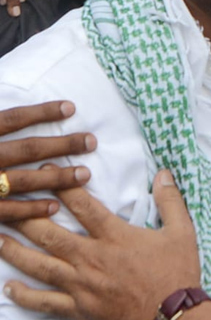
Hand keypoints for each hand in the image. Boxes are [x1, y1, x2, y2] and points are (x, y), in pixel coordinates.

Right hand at [0, 102, 95, 222]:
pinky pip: (7, 211)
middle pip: (27, 149)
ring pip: (22, 180)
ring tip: (86, 174)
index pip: (12, 119)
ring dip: (57, 178)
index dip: (41, 112)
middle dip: (62, 145)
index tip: (71, 108)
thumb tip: (18, 114)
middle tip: (92, 142)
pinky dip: (32, 209)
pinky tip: (56, 206)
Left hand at [0, 170, 201, 319]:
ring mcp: (82, 286)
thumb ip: (170, 201)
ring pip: (37, 265)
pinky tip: (9, 288)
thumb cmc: (179, 276)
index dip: (60, 184)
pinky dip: (23, 295)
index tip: (45, 170)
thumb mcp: (183, 233)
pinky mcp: (79, 310)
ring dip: (12, 251)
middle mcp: (91, 258)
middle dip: (24, 215)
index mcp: (114, 237)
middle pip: (47, 233)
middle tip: (7, 202)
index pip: (80, 205)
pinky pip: (43, 302)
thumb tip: (164, 173)